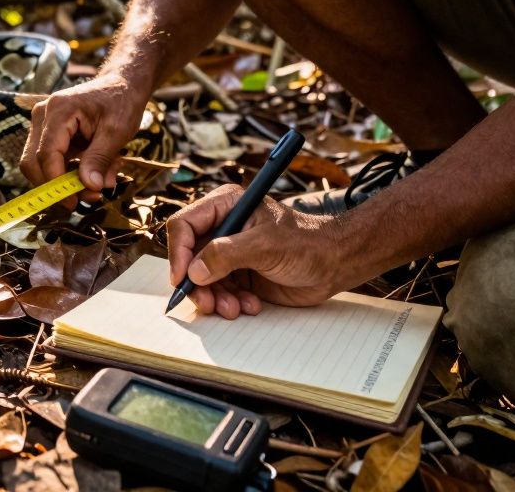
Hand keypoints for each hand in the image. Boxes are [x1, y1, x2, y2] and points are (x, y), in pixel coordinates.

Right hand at [18, 73, 149, 199]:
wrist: (121, 86)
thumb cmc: (121, 103)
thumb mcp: (117, 132)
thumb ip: (100, 159)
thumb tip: (89, 187)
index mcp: (59, 110)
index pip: (46, 154)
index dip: (56, 183)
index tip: (73, 203)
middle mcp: (43, 115)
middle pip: (34, 162)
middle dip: (58, 186)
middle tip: (90, 197)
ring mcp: (42, 124)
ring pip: (40, 165)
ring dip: (67, 181)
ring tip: (102, 180)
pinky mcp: (47, 134)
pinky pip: (51, 161)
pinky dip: (71, 173)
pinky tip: (96, 170)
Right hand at [166, 184, 360, 318]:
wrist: (335, 264)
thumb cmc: (308, 244)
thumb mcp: (265, 246)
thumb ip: (226, 255)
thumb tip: (194, 271)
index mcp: (225, 206)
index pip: (185, 225)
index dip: (179, 252)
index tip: (182, 278)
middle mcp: (223, 228)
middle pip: (188, 256)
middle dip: (197, 283)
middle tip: (208, 302)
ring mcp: (229, 254)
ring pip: (201, 279)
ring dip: (214, 298)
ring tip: (234, 308)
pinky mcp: (238, 275)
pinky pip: (219, 292)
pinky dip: (229, 303)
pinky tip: (250, 305)